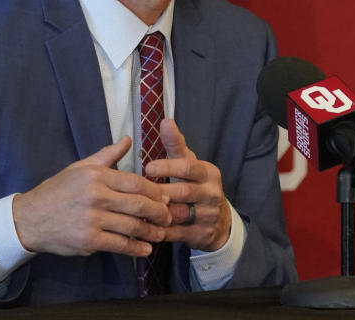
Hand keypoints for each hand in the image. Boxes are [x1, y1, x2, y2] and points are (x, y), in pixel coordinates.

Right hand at [13, 136, 171, 256]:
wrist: (29, 219)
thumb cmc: (58, 191)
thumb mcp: (81, 168)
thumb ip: (107, 155)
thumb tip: (128, 139)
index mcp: (96, 176)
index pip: (136, 182)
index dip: (155, 191)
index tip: (166, 197)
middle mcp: (95, 196)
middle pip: (138, 204)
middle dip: (158, 212)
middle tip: (169, 217)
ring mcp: (92, 220)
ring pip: (132, 226)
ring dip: (151, 232)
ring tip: (161, 233)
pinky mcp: (88, 240)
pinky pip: (119, 244)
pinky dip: (135, 248)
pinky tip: (145, 249)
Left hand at [145, 119, 232, 251]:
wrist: (219, 220)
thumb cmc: (197, 185)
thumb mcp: (190, 164)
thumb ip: (176, 145)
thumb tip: (165, 121)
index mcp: (209, 173)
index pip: (189, 167)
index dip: (168, 167)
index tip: (148, 167)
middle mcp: (212, 193)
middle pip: (183, 192)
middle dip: (159, 193)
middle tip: (136, 192)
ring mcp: (208, 215)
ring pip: (179, 215)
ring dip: (157, 214)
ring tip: (135, 211)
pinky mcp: (202, 234)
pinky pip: (177, 233)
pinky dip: (159, 231)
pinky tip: (143, 228)